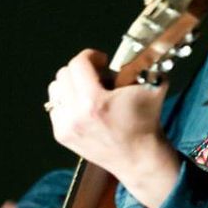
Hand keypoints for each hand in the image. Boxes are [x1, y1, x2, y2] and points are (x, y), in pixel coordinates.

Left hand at [45, 49, 180, 207]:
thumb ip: (145, 64)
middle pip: (64, 74)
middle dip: (81, 70)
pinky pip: (55, 106)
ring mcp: (66, 127)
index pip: (78, 63)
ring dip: (71, 85)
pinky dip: (67, 102)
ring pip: (55, 89)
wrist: (139, 158)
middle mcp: (75, 115)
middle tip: (98, 76)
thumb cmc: (146, 123)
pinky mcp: (61, 135)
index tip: (102, 61)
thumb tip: (140, 49)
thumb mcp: (152, 87)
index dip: (92, 56)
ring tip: (88, 91)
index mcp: (94, 102)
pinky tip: (83, 107)